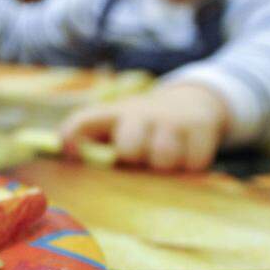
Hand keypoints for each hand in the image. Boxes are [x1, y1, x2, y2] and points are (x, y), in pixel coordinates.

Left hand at [59, 84, 228, 170]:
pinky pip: (194, 162)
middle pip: (130, 148)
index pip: (85, 121)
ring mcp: (172, 119)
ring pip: (164, 158)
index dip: (73, 136)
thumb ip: (88, 137)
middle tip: (140, 159)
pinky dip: (191, 166)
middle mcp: (141, 113)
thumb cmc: (141, 126)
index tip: (72, 153)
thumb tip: (68, 151)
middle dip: (134, 158)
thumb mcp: (114, 125)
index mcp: (114, 114)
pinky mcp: (201, 127)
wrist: (191, 103)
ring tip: (163, 160)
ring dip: (164, 166)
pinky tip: (186, 157)